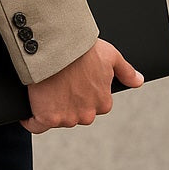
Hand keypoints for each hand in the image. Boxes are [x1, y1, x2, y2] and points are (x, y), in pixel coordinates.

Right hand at [21, 39, 143, 133]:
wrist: (57, 44)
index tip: (71, 79)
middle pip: (73, 113)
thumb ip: (126, 71)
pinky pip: (36, 125)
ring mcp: (67, 118)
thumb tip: (139, 81)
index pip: (91, 104)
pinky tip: (29, 108)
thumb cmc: (82, 47)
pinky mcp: (47, 117)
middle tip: (57, 80)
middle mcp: (87, 115)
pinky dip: (31, 118)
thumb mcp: (110, 55)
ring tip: (45, 84)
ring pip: (56, 118)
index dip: (79, 91)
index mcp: (103, 103)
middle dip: (65, 100)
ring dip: (49, 106)